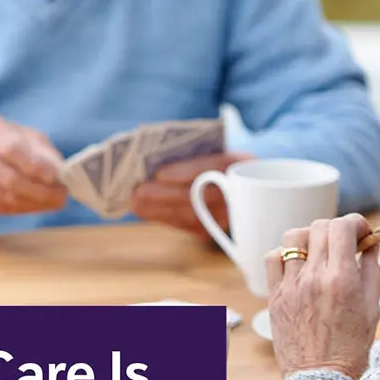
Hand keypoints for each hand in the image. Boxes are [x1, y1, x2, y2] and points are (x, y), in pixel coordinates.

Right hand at [0, 110, 66, 217]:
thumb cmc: (10, 142)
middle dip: (39, 190)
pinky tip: (35, 203)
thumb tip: (61, 175)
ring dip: (34, 202)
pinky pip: (0, 208)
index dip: (34, 165)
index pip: (11, 149)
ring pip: (5, 197)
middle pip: (8, 178)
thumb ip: (45, 154)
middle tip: (61, 195)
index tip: (54, 177)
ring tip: (52, 199)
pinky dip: (23, 208)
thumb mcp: (29, 138)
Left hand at [130, 151, 253, 236]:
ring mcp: (233, 214)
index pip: (217, 165)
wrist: (237, 187)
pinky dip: (166, 218)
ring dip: (160, 210)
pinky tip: (147, 211)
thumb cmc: (212, 161)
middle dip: (166, 195)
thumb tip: (155, 159)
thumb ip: (191, 152)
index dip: (188, 170)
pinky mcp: (218, 230)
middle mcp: (242, 190)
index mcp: (243, 162)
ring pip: (195, 216)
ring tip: (135, 202)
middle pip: (203, 196)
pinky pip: (190, 227)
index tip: (160, 173)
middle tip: (138, 191)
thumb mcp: (209, 149)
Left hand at [265, 214, 379, 379]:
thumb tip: (370, 243)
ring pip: (293, 237)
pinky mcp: (275, 296)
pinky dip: (285, 254)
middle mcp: (313, 278)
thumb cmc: (352, 347)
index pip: (342, 227)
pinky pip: (273, 258)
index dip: (355, 223)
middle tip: (344, 244)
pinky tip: (298, 266)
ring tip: (319, 252)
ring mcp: (290, 286)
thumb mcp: (372, 307)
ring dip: (309, 237)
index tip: (361, 233)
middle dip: (336, 229)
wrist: (320, 379)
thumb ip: (371, 269)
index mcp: (341, 279)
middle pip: (319, 227)